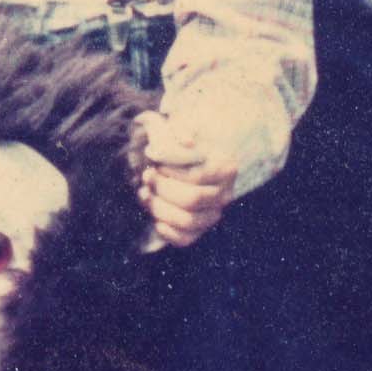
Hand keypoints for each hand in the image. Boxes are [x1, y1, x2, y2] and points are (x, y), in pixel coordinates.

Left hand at [133, 114, 238, 247]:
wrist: (174, 159)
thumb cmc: (175, 143)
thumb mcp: (177, 131)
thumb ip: (180, 132)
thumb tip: (187, 140)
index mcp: (226, 167)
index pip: (197, 176)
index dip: (171, 173)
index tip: (156, 163)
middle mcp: (225, 193)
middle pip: (192, 199)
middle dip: (162, 189)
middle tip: (147, 176)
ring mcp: (214, 214)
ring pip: (187, 221)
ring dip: (159, 208)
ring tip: (145, 193)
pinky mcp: (199, 230)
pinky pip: (185, 239)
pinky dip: (166, 230)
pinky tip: (155, 216)